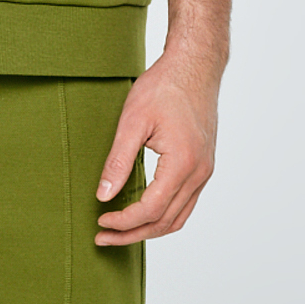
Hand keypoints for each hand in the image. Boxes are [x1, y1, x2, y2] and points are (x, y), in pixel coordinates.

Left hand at [94, 50, 220, 246]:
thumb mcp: (132, 121)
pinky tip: (142, 213)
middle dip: (132, 234)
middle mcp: (199, 172)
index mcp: (183, 163)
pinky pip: (185, 204)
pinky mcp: (203, 166)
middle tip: (103, 237)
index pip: (151, 209)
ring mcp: (205, 171)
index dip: (123, 222)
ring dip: (148, 229)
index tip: (100, 221)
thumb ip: (118, 161)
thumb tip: (103, 195)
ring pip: (178, 218)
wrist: (195, 66)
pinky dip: (163, 216)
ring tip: (120, 231)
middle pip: (165, 221)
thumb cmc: (164, 87)